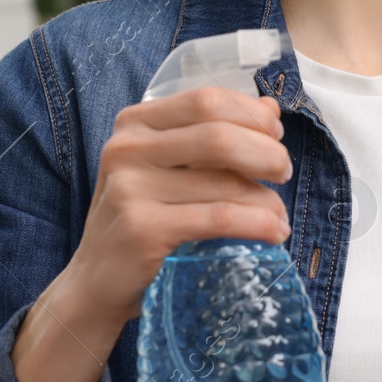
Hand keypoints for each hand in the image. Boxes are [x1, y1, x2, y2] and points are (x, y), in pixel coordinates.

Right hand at [65, 88, 294, 329]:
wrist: (97, 282)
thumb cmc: (144, 218)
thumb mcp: (172, 169)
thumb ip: (215, 136)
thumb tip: (271, 109)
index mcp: (135, 123)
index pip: (206, 100)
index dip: (251, 114)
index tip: (276, 134)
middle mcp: (127, 148)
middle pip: (218, 135)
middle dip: (266, 152)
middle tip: (283, 173)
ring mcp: (129, 188)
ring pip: (224, 183)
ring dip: (267, 199)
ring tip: (279, 215)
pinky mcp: (142, 228)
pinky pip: (219, 218)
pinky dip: (257, 225)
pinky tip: (274, 233)